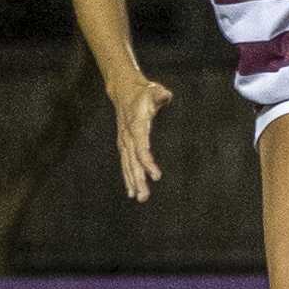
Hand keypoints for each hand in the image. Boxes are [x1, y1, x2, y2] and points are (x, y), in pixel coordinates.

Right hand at [110, 77, 172, 202]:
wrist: (123, 91)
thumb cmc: (142, 93)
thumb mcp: (152, 90)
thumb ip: (159, 95)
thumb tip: (165, 96)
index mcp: (136, 126)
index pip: (141, 147)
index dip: (148, 162)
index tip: (157, 176)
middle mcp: (128, 137)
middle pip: (133, 162)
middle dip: (139, 179)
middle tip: (144, 196)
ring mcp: (124, 142)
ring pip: (128, 165)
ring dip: (133, 182)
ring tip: (139, 197)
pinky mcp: (124, 145)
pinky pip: (125, 164)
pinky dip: (127, 177)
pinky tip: (131, 190)